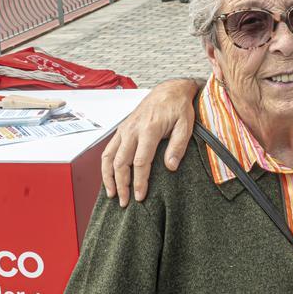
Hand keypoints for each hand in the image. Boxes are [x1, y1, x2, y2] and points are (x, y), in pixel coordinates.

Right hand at [101, 78, 198, 205]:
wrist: (169, 91)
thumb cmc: (178, 108)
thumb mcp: (186, 125)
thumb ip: (178, 146)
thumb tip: (170, 166)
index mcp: (149, 129)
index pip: (140, 162)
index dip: (139, 182)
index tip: (140, 197)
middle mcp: (132, 130)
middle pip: (121, 162)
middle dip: (121, 185)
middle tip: (125, 202)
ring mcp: (124, 129)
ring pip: (109, 157)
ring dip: (109, 177)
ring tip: (113, 194)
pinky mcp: (122, 130)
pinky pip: (108, 150)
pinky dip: (106, 166)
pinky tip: (109, 178)